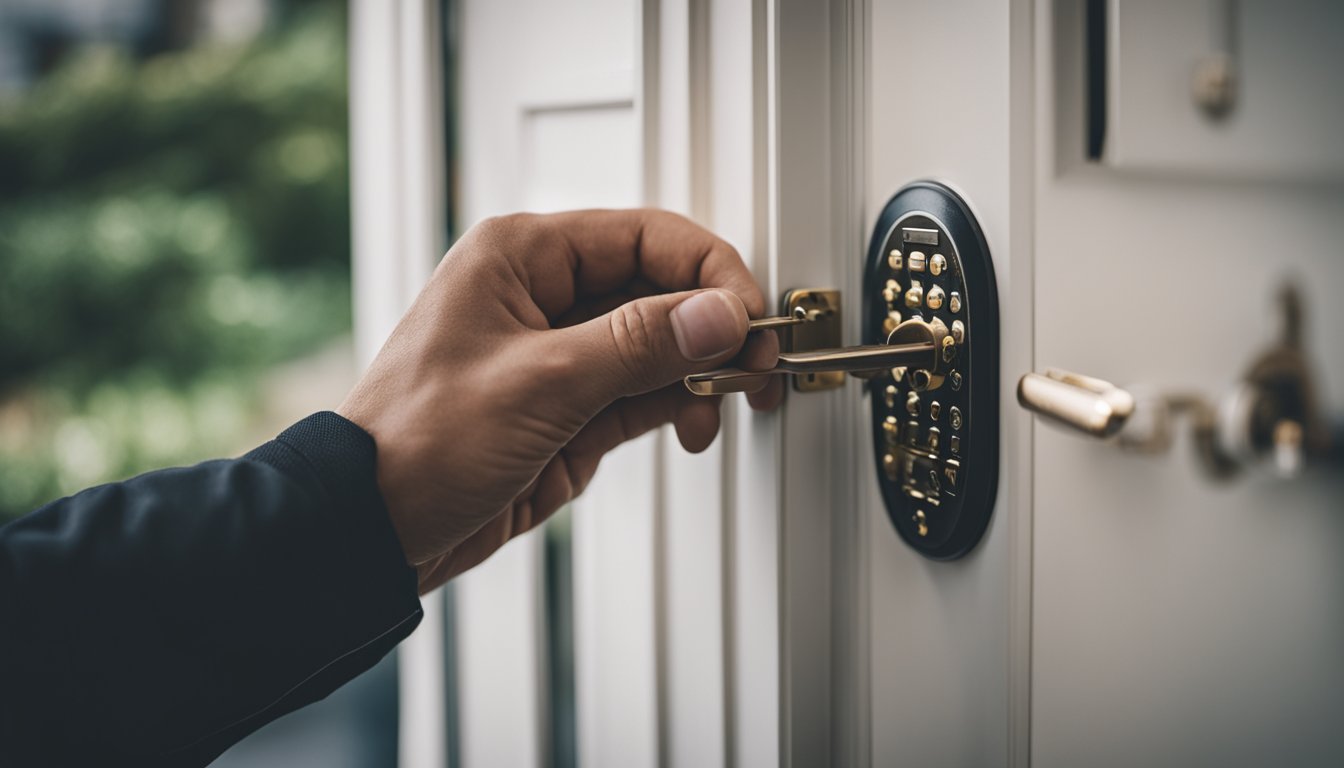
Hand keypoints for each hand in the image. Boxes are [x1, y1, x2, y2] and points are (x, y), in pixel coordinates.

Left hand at [337, 209, 780, 593]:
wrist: (374, 528)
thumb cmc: (419, 441)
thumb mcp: (541, 383)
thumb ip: (639, 344)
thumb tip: (718, 314)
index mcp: (523, 255)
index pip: (646, 236)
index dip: (709, 272)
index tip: (749, 317)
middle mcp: (545, 294)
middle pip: (661, 288)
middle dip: (712, 327)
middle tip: (753, 367)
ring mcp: (562, 353)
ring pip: (660, 344)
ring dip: (699, 373)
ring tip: (717, 407)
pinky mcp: (571, 407)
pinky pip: (644, 391)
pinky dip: (677, 405)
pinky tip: (692, 425)